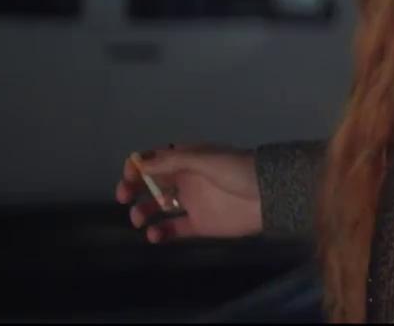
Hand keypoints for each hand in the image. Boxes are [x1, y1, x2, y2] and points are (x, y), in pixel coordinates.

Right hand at [114, 143, 262, 242]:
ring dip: (144, 211)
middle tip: (124, 197)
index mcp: (188, 159)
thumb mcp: (205, 160)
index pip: (156, 161)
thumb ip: (173, 161)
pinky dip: (161, 232)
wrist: (270, 195)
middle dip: (134, 189)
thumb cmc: (238, 170)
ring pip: (159, 207)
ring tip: (139, 219)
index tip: (130, 176)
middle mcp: (187, 180)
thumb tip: (140, 162)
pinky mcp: (200, 224)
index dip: (139, 167)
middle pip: (152, 184)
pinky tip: (154, 234)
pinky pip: (174, 229)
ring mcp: (193, 202)